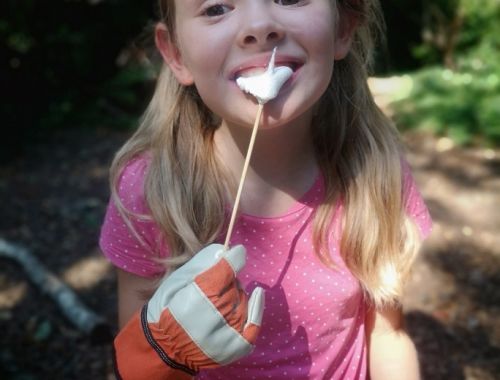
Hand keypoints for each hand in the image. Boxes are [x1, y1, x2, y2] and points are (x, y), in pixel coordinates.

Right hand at [113, 244, 264, 378]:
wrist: (164, 348)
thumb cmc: (166, 310)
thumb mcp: (175, 280)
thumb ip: (200, 263)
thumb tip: (223, 251)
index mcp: (197, 298)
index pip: (227, 270)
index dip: (233, 258)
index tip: (236, 252)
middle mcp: (216, 317)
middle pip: (234, 284)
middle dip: (226, 280)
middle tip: (211, 288)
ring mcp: (228, 334)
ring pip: (242, 298)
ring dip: (234, 295)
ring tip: (217, 302)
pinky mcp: (236, 347)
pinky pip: (254, 323)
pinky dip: (257, 307)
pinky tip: (257, 294)